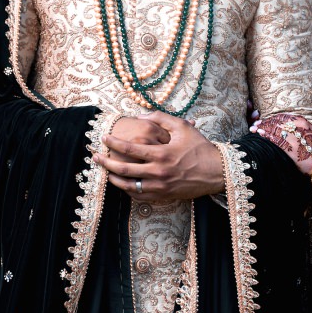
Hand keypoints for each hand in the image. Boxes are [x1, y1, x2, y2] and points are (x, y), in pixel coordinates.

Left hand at [92, 111, 224, 201]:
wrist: (216, 171)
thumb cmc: (200, 147)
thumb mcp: (182, 127)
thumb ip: (160, 118)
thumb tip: (140, 116)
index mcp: (161, 154)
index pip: (130, 149)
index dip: (113, 143)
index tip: (103, 138)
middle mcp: (158, 172)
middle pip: (124, 170)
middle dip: (106, 163)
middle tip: (95, 157)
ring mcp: (160, 186)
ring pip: (129, 186)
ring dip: (114, 179)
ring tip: (106, 172)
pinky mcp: (164, 196)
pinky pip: (140, 196)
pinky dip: (128, 191)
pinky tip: (123, 184)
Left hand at [252, 113, 311, 174]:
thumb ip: (302, 128)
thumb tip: (291, 127)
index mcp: (302, 121)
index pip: (283, 117)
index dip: (271, 119)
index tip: (264, 121)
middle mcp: (296, 124)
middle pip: (276, 121)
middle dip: (264, 123)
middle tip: (255, 125)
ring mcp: (293, 134)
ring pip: (273, 128)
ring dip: (262, 128)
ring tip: (254, 129)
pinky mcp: (289, 144)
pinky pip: (274, 137)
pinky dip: (266, 135)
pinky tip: (259, 134)